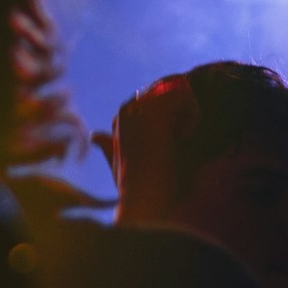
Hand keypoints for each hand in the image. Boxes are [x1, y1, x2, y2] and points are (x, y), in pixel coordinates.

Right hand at [106, 74, 198, 222]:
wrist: (141, 200)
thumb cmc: (132, 190)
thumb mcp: (120, 166)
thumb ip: (109, 148)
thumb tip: (94, 137)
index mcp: (120, 119)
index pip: (155, 95)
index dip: (172, 112)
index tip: (171, 140)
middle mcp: (128, 109)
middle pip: (168, 87)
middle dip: (182, 107)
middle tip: (182, 136)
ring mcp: (141, 108)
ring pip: (178, 88)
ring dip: (189, 110)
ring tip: (183, 136)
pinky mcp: (156, 111)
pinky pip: (185, 94)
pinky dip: (193, 113)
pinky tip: (184, 136)